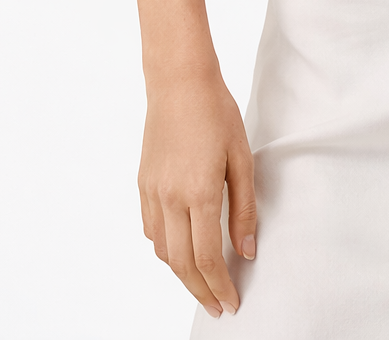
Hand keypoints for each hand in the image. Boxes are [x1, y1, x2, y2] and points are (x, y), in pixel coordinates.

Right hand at [138, 68, 256, 318]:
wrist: (179, 82)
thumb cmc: (217, 113)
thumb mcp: (242, 158)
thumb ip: (244, 208)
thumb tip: (246, 251)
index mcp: (199, 193)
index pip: (208, 258)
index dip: (219, 287)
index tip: (232, 303)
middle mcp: (170, 198)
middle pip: (181, 264)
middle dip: (201, 291)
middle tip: (218, 306)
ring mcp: (152, 192)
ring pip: (162, 251)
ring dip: (182, 273)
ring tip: (204, 281)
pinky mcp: (142, 184)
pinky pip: (151, 230)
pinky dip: (165, 248)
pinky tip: (181, 248)